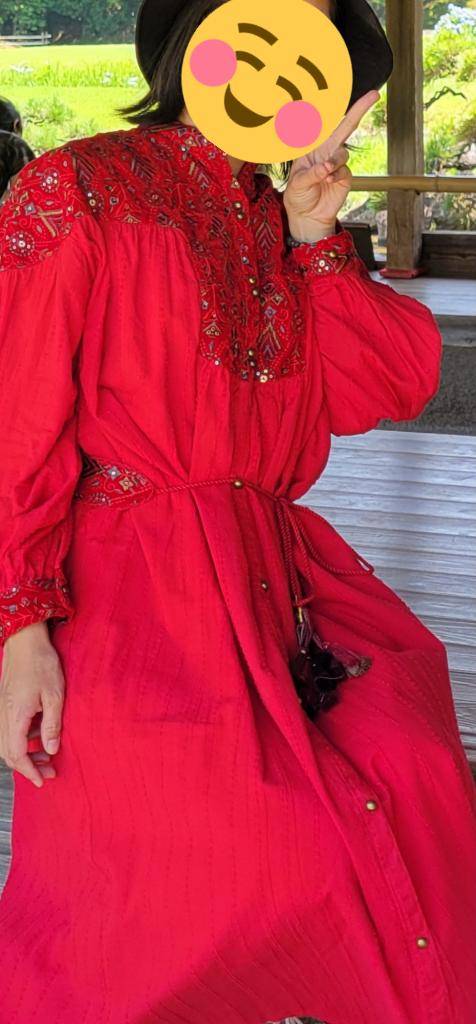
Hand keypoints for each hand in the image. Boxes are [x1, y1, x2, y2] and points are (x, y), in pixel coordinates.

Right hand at [0, 622, 64, 787]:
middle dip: (28, 766)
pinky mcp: (5, 703)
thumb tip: (51, 750)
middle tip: (49, 772)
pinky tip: (39, 734)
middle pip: (8, 753)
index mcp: (15, 716)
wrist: (25, 640)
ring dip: (25, 753)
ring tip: (47, 756)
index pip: (16, 754)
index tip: (41, 780)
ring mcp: (2, 709)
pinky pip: (9, 730)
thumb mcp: (54, 695)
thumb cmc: (41, 663)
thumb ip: (52, 725)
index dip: (29, 771)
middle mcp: (3, 715)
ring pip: (7, 742)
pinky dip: (22, 739)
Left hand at [283, 90, 379, 242]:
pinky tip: (328, 181)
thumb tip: (326, 167)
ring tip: (324, 173)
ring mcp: (336, 163)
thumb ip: (311, 174)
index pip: (322, 125)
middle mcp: (326, 151)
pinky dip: (336, 174)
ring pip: (342, 153)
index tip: (339, 92)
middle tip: (374, 94)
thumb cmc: (298, 196)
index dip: (332, 109)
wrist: (307, 217)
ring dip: (334, 162)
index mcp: (312, 147)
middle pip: (345, 127)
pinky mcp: (344, 176)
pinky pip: (344, 169)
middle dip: (359, 109)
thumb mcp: (297, 184)